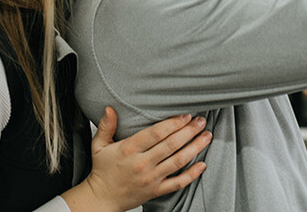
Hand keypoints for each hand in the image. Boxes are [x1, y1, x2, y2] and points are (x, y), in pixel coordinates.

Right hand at [62, 107, 210, 211]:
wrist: (102, 199)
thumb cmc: (102, 170)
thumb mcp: (99, 145)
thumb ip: (105, 126)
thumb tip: (109, 108)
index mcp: (129, 149)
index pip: (156, 133)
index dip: (173, 123)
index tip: (185, 115)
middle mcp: (142, 163)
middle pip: (171, 145)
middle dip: (189, 131)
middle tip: (201, 121)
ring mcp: (151, 178)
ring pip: (178, 161)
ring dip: (195, 148)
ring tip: (206, 136)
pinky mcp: (156, 191)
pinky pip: (178, 183)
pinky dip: (192, 174)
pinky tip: (202, 164)